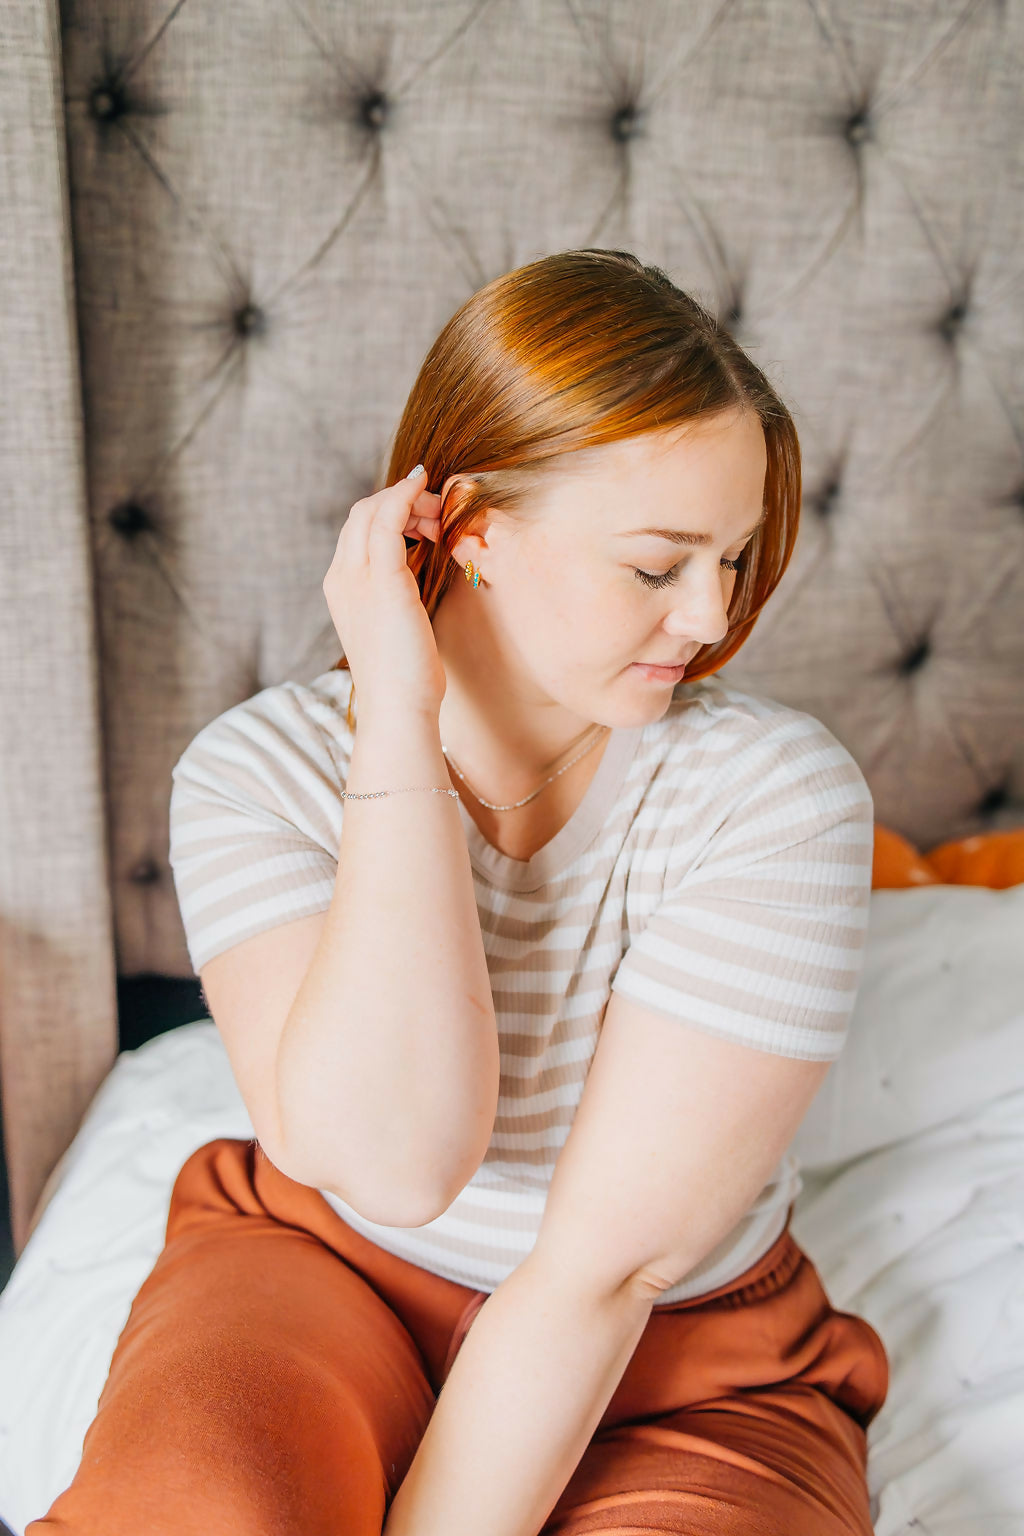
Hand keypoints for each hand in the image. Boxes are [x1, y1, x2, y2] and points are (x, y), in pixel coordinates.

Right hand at [323, 465, 445, 718]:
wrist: (397, 709)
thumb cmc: (402, 678)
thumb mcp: (392, 629)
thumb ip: (394, 599)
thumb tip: (412, 587)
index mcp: (339, 588)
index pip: (357, 530)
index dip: (390, 512)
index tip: (424, 519)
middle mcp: (341, 577)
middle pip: (361, 513)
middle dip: (400, 501)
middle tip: (437, 511)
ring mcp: (357, 577)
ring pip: (373, 511)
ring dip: (409, 500)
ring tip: (440, 513)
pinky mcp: (384, 581)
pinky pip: (389, 519)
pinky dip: (406, 496)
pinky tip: (427, 488)